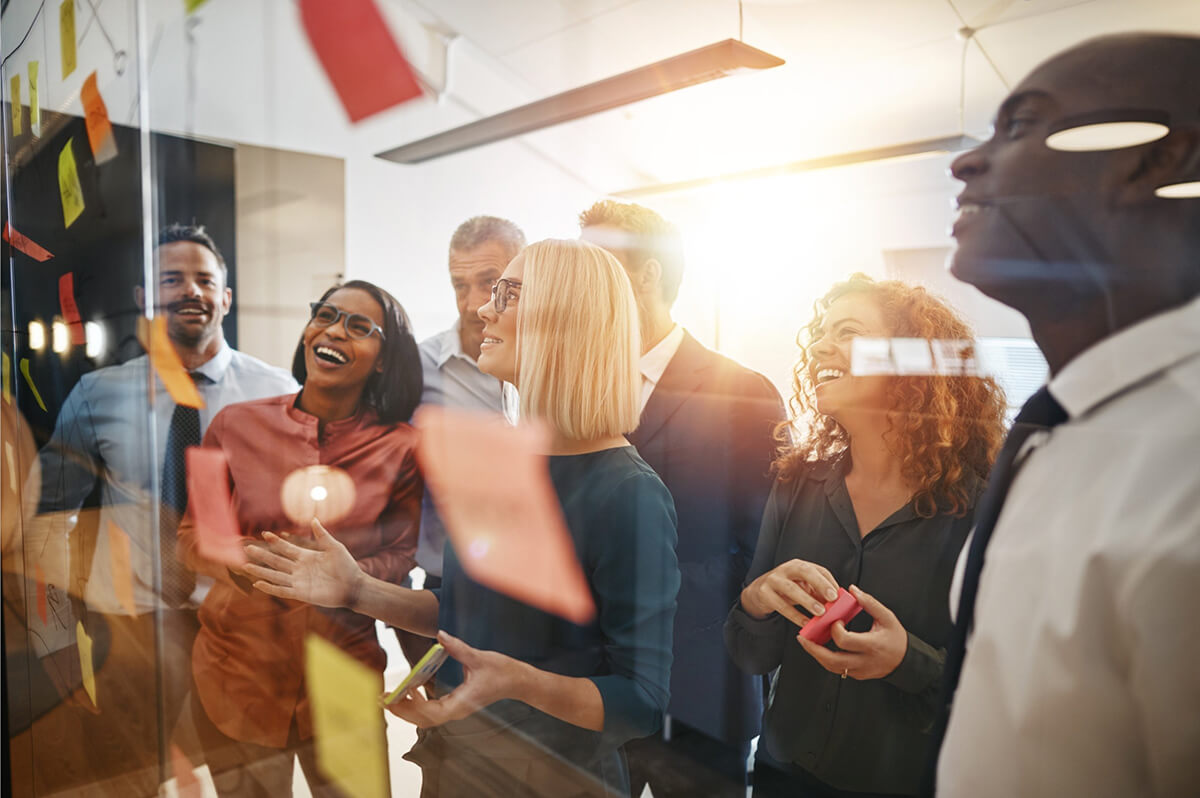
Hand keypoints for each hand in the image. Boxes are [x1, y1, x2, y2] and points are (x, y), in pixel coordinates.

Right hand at [242, 518, 363, 608]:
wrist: (353, 586)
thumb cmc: (347, 566)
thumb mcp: (335, 547)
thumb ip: (322, 535)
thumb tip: (314, 519)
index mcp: (306, 557)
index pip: (286, 548)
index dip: (276, 541)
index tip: (264, 533)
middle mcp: (299, 569)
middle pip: (276, 561)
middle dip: (262, 555)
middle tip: (247, 548)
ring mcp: (299, 581)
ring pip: (275, 575)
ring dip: (261, 571)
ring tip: (246, 565)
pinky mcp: (301, 593)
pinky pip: (282, 590)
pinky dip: (270, 587)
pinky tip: (258, 583)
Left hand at [385, 631, 526, 727]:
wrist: (518, 681)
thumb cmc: (502, 672)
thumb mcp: (480, 658)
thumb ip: (458, 648)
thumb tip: (440, 636)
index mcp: (462, 703)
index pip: (432, 712)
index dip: (414, 706)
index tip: (402, 692)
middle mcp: (457, 710)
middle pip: (423, 719)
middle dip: (402, 710)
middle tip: (382, 698)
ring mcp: (456, 708)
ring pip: (426, 717)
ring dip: (407, 709)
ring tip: (389, 697)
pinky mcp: (456, 703)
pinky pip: (432, 709)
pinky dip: (417, 703)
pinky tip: (410, 689)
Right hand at [740, 558, 839, 626]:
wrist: (758, 592)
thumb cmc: (786, 589)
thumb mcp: (802, 587)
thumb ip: (818, 593)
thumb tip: (836, 605)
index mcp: (798, 565)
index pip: (818, 570)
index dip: (829, 582)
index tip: (839, 594)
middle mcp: (786, 569)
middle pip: (805, 571)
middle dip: (820, 583)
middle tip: (833, 597)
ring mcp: (773, 580)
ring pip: (791, 588)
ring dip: (807, 601)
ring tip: (820, 612)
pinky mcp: (764, 593)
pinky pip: (781, 605)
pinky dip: (795, 615)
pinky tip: (805, 623)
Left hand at [796, 585, 907, 680]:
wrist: (907, 661)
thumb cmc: (897, 638)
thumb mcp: (887, 617)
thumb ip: (869, 603)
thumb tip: (852, 589)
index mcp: (871, 645)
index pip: (845, 641)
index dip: (835, 630)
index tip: (834, 621)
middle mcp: (864, 661)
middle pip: (832, 660)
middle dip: (814, 649)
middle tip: (802, 637)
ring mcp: (860, 671)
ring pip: (832, 668)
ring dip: (817, 655)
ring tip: (807, 642)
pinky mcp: (857, 675)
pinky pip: (838, 669)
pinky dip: (826, 659)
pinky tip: (820, 648)